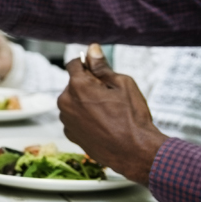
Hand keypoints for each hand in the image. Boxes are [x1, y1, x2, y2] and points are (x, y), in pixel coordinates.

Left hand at [56, 45, 166, 183]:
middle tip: (110, 95)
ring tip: (108, 112)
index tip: (98, 68)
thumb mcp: (122, 84)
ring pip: (74, 102)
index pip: (74, 64)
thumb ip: (102, 67)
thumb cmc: (131, 118)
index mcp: (77, 86)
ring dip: (85, 102)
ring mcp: (67, 121)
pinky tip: (103, 124)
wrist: (134, 152)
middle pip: (73, 84)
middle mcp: (66, 103)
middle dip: (88, 85)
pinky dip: (85, 117)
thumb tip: (92, 50)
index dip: (87, 63)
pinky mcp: (71, 135)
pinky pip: (75, 118)